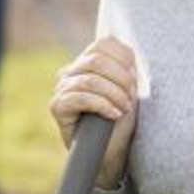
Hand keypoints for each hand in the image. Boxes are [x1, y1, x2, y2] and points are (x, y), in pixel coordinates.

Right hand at [49, 36, 138, 188]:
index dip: (124, 57)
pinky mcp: (58, 106)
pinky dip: (103, 105)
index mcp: (88, 61)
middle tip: (131, 96)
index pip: (104, 43)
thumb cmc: (120, 117)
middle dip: (121, 77)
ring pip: (90, 80)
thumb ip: (126, 68)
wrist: (111, 150)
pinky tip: (114, 114)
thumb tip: (129, 55)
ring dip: (114, 94)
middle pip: (97, 60)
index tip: (136, 78)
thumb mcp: (128, 88)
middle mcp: (71, 71)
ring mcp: (62, 88)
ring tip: (124, 108)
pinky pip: (81, 98)